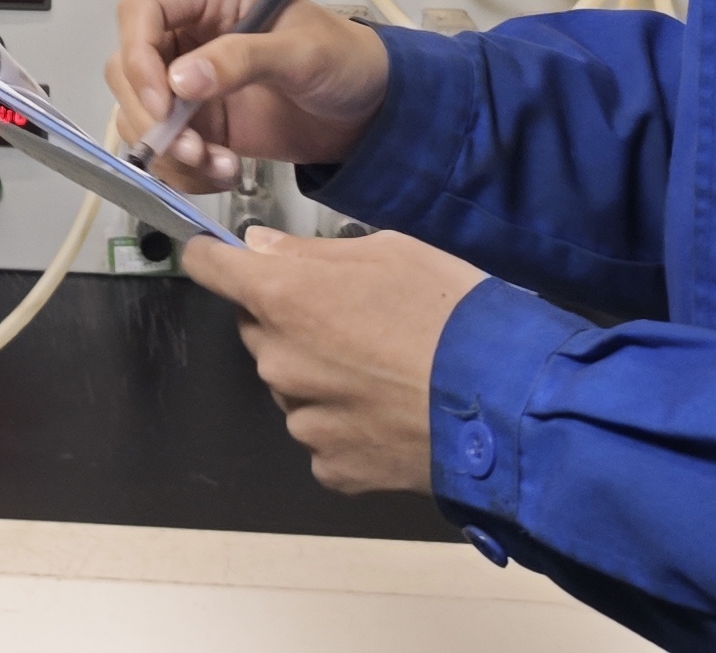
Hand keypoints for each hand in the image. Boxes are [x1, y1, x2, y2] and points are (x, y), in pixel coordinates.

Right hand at [107, 0, 391, 191]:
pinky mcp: (198, 123)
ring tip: (218, 166)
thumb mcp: (301, 52)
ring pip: (140, 114)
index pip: (140, 12)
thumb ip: (241, 60)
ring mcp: (189, 81)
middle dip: (150, 114)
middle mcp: (187, 34)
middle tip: (189, 148)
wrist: (370, 110)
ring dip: (169, 150)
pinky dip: (185, 170)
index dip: (137, 55)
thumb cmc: (344, 59)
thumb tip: (179, 80)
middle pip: (127, 67)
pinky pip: (166, 148)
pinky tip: (225, 173)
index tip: (162, 102)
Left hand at [183, 228, 488, 495]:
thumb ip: (312, 251)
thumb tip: (262, 248)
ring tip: (381, 371)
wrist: (504, 404)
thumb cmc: (450, 315)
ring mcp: (303, 420)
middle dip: (288, 320)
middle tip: (349, 320)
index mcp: (283, 299)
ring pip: (291, 386)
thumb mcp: (389, 251)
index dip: (213, 258)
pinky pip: (321, 436)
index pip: (212, 269)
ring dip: (319, 377)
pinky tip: (387, 414)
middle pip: (259, 331)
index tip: (215, 256)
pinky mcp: (331, 466)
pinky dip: (344, 426)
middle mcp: (279, 362)